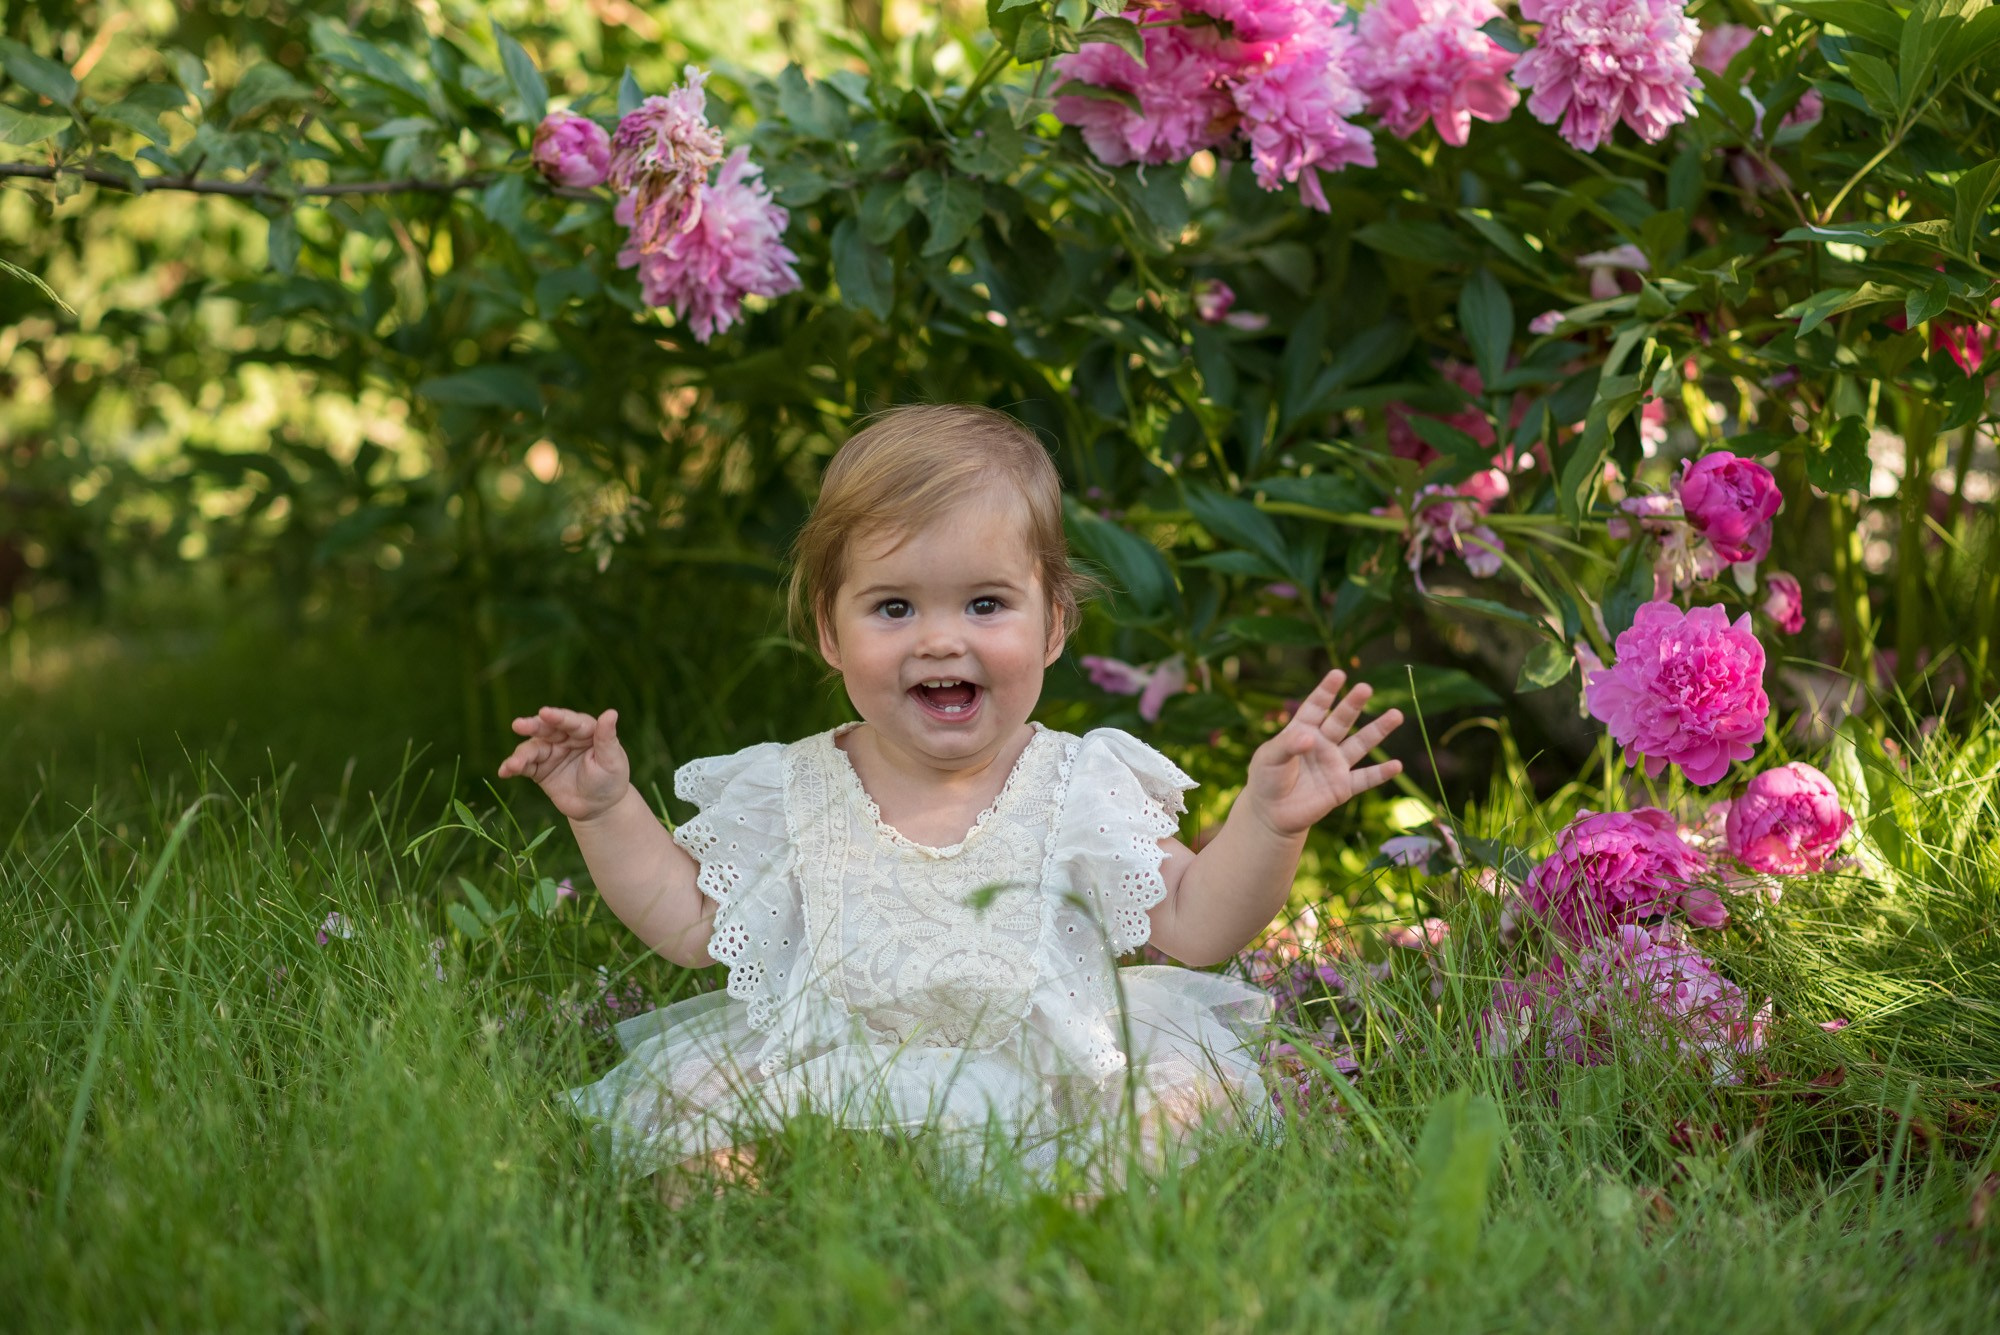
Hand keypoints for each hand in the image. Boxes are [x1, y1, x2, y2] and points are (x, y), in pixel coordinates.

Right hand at [496, 706, 631, 822]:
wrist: (597, 807)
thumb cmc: (610, 780)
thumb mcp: (612, 761)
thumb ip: (607, 738)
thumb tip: (611, 712)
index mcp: (586, 731)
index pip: (571, 722)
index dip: (558, 717)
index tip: (544, 713)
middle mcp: (565, 737)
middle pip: (547, 729)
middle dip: (532, 726)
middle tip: (518, 725)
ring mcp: (550, 752)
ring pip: (532, 748)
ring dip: (521, 754)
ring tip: (514, 764)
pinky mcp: (539, 768)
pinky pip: (524, 766)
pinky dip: (513, 767)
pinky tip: (504, 771)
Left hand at [1242, 670, 1404, 837]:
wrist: (1272, 813)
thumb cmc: (1267, 778)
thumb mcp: (1269, 758)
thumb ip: (1287, 746)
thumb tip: (1309, 737)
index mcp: (1303, 729)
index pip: (1315, 706)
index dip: (1326, 691)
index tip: (1338, 674)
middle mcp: (1323, 743)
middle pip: (1341, 720)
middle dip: (1353, 704)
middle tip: (1366, 688)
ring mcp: (1335, 764)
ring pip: (1360, 744)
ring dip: (1378, 730)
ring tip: (1396, 714)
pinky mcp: (1343, 787)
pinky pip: (1365, 779)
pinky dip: (1380, 773)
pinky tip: (1397, 766)